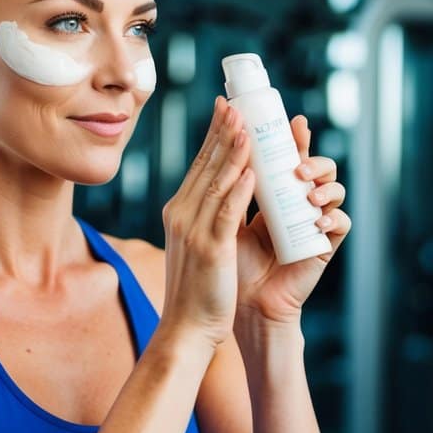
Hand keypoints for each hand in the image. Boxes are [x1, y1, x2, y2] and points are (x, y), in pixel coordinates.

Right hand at [157, 97, 254, 347]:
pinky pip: (227, 213)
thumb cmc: (196, 290)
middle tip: (236, 105)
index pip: (198, 166)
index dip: (213, 136)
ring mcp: (194, 231)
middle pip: (205, 166)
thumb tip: (219, 194)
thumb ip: (204, 218)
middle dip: (222, 133)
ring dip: (233, 153)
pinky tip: (253, 170)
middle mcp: (182, 215)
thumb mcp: (196, 245)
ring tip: (247, 126)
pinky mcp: (211, 249)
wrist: (186, 328)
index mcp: (179, 212)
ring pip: (216, 183)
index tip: (226, 110)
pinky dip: (239, 189)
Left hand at [235, 112, 350, 325]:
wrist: (242, 302)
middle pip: (318, 166)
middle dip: (312, 158)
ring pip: (335, 189)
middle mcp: (299, 203)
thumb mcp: (227, 217)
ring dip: (326, 185)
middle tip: (296, 165)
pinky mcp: (324, 245)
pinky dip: (332, 218)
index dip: (293, 137)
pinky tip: (315, 219)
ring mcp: (314, 222)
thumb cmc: (232, 261)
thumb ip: (230, 187)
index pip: (289, 157)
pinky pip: (341, 224)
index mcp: (276, 192)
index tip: (292, 119)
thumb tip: (223, 143)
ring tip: (308, 190)